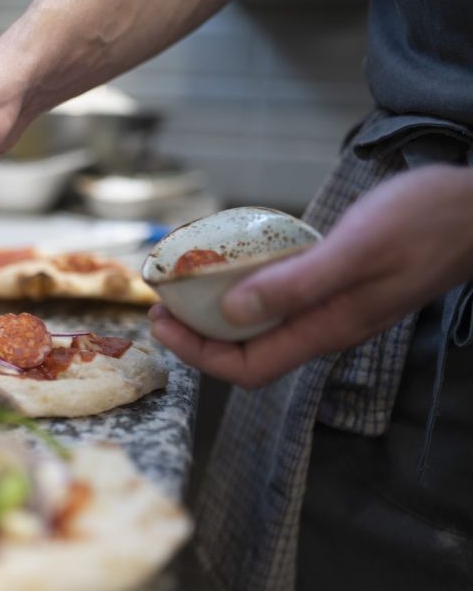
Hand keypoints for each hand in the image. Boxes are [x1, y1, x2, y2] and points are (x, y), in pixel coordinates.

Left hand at [150, 165, 472, 387]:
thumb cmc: (428, 223)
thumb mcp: (357, 249)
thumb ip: (297, 284)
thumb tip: (233, 313)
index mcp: (327, 328)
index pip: (248, 368)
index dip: (199, 354)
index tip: (162, 323)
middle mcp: (326, 327)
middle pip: (248, 352)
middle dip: (198, 336)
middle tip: (162, 304)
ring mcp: (333, 308)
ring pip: (263, 328)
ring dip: (219, 314)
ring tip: (186, 286)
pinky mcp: (339, 286)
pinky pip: (281, 301)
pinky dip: (248, 291)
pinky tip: (234, 267)